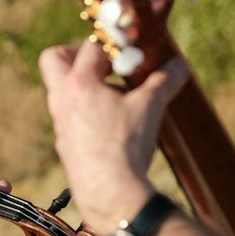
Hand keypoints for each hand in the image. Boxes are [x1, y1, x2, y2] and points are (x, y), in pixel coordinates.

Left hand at [38, 38, 188, 232]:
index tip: (129, 46)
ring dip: (86, 83)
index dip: (113, 42)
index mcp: (79, 84)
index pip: (91, 46)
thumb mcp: (150, 108)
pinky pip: (70, 115)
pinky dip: (87, 109)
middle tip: (105, 62)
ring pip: (62, 89)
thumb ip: (164, 81)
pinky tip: (112, 122)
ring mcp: (60, 122)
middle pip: (54, 59)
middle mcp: (62, 99)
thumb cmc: (126, 147)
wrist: (111, 194)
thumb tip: (180, 66)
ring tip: (116, 93)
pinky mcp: (65, 143)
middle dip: (77, 53)